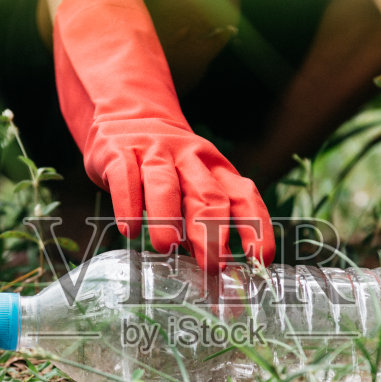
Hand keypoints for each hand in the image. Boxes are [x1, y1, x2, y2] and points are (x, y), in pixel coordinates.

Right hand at [53, 0, 274, 269]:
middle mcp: (190, 159)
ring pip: (166, 185)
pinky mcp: (121, 154)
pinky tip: (130, 230)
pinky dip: (128, 204)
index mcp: (216, 169)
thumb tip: (216, 266)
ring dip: (168, 217)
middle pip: (208, 195)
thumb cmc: (168, 165)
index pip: (244, 198)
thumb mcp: (194, 183)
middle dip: (212, 231)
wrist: (128, 116)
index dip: (256, 227)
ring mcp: (155, 154)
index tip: (259, 258)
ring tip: (168, 248)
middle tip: (213, 264)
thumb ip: (205, 218)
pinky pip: (127, 179)